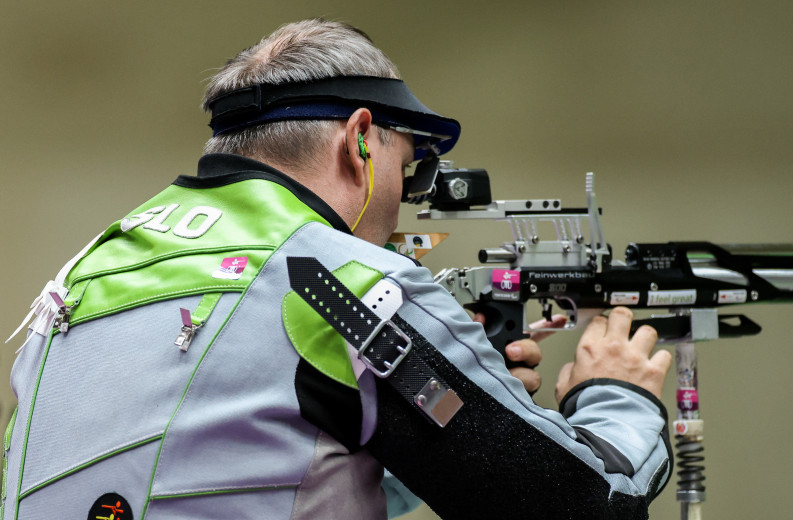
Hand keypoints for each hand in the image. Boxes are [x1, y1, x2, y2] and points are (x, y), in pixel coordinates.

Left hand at [474, 313, 566, 394]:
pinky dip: (516, 391)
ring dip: (520, 374)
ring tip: (505, 374)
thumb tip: (481, 318)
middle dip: (526, 349)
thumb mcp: (475, 343)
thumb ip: (478, 329)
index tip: (559, 319)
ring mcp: (521, 381)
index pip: (533, 333)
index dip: (547, 326)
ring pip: (533, 377)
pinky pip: (525, 395)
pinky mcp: (518, 398)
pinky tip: (506, 388)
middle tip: (511, 350)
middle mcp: (519, 363)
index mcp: (510, 346)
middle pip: (535, 353)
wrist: (463, 394)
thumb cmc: (470, 365)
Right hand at [554, 307, 671, 403]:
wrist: (606, 423)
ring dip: (645, 337)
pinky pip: (664, 355)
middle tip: (624, 326)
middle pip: (623, 315)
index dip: (601, 325)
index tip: (604, 330)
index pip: (599, 321)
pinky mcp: (653, 372)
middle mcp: (614, 347)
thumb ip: (568, 371)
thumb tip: (573, 367)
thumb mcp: (563, 387)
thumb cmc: (585, 407)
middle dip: (624, 318)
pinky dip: (661, 360)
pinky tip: (655, 365)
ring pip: (648, 331)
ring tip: (642, 345)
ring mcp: (635, 358)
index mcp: (590, 348)